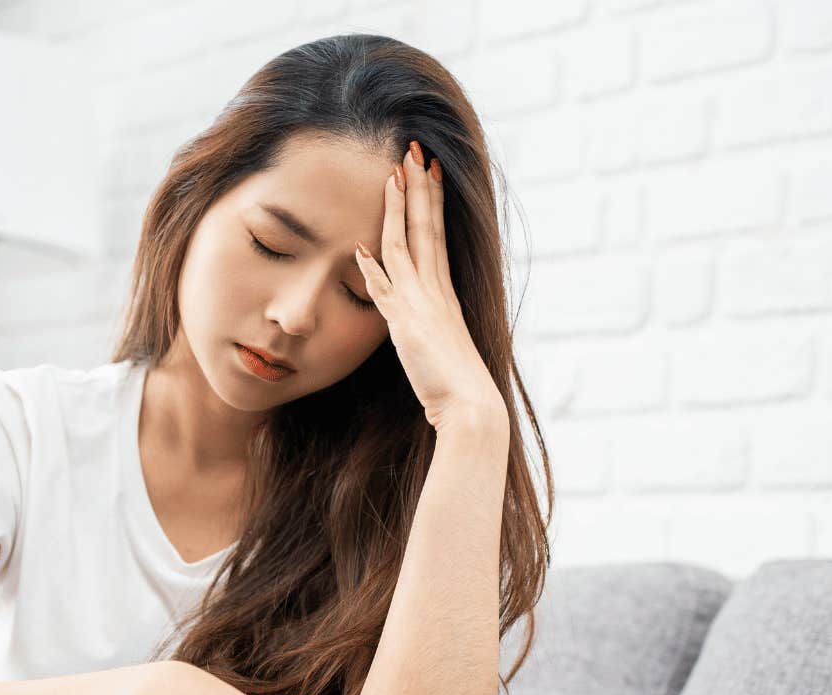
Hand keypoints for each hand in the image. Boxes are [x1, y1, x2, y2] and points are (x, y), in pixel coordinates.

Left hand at [355, 138, 503, 431]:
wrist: (472, 407)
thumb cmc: (457, 381)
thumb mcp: (440, 341)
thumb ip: (424, 319)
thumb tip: (410, 310)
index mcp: (444, 291)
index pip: (436, 233)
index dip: (431, 199)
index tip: (428, 168)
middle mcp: (435, 290)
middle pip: (425, 228)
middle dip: (420, 187)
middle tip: (415, 150)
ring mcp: (422, 305)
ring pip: (407, 246)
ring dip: (398, 210)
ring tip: (393, 174)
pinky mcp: (407, 327)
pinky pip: (387, 292)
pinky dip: (373, 270)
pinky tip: (360, 247)